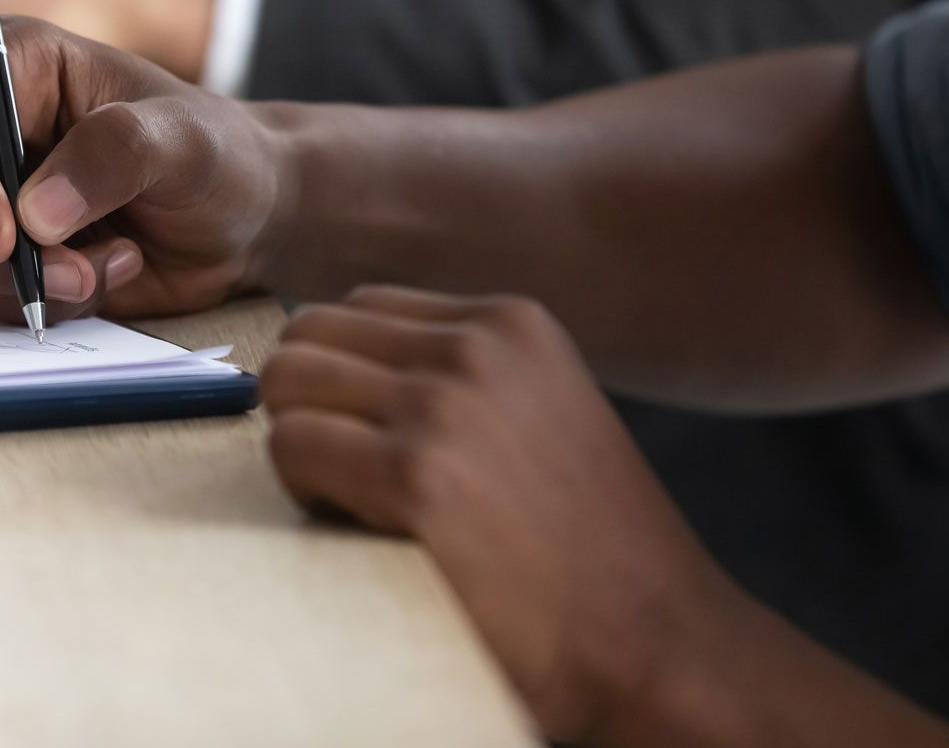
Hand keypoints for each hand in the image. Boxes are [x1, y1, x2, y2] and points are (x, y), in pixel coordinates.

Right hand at [0, 18, 291, 320]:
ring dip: (20, 283)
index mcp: (16, 66)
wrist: (242, 218)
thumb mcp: (183, 141)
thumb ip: (115, 155)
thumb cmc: (215, 154)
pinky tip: (101, 278)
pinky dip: (36, 303)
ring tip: (106, 266)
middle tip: (65, 273)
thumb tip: (36, 213)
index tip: (4, 232)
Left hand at [262, 289, 734, 744]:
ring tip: (350, 501)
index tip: (373, 436)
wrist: (660, 642)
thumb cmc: (590, 548)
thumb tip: (351, 369)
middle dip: (307, 400)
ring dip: (299, 441)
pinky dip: (300, 487)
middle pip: (311, 331)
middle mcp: (479, 345)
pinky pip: (291, 444)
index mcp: (512, 322)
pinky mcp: (418, 474)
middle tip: (342, 470)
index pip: (362, 307)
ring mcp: (447, 404)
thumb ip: (464, 377)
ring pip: (288, 379)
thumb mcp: (542, 411)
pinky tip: (354, 527)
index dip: (347, 377)